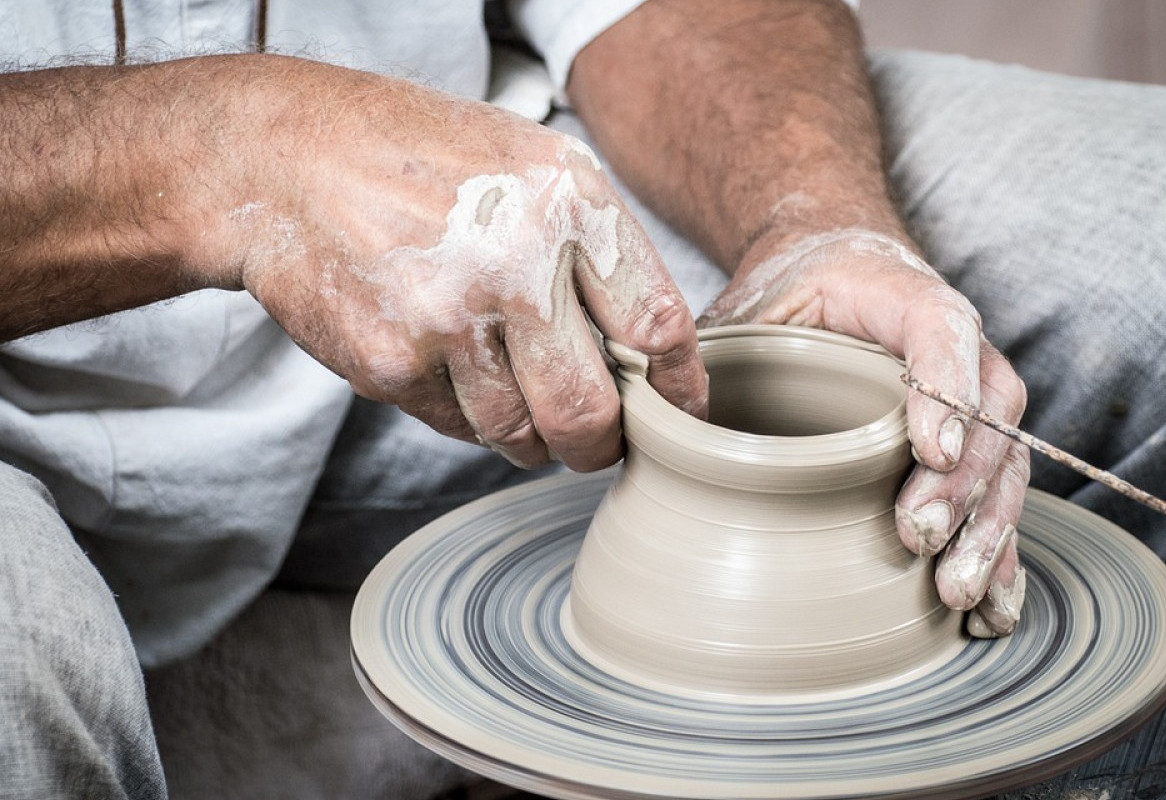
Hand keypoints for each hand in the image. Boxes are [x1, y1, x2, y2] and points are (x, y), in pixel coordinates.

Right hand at [189, 56, 706, 470]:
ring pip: (521, 435)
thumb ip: (599, 250)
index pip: (657, 326)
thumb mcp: (534, 165)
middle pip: (592, 411)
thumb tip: (652, 351)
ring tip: (514, 394)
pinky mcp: (393, 364)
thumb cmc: (423, 160)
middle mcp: (515, 262)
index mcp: (568, 203)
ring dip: (531, 437)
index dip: (679, 389)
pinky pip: (458, 427)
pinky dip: (466, 414)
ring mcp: (449, 319)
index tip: (679, 415)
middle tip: (598, 441)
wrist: (288, 160)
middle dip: (602, 445)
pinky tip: (449, 364)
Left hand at [698, 227, 1028, 636]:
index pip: (940, 328)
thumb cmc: (788, 293)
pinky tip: (990, 606)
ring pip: (1004, 460)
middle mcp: (955, 345)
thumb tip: (661, 425)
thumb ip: (711, 350)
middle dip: (960, 482)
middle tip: (918, 537)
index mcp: (900, 296)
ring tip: (956, 592)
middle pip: (987, 410)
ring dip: (986, 529)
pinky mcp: (967, 444)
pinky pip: (998, 495)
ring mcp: (971, 396)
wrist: (832, 271)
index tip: (926, 450)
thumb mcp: (746, 306)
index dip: (943, 387)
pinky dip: (999, 552)